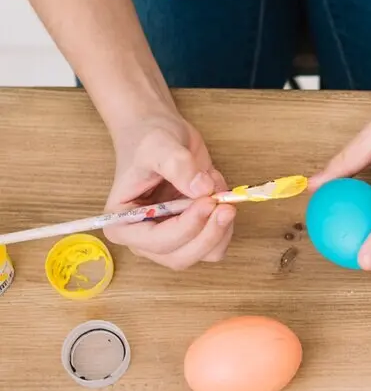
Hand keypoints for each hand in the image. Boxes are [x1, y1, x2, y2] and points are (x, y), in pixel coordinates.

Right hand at [103, 113, 234, 268]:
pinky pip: (219, 240)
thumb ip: (178, 166)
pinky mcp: (195, 231)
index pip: (156, 242)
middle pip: (181, 257)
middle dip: (208, 234)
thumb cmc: (147, 140)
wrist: (159, 133)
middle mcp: (145, 240)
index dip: (186, 227)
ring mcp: (172, 238)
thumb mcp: (158, 146)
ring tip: (219, 191)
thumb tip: (203, 189)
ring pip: (205, 253)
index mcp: (123, 225)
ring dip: (221, 227)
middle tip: (225, 204)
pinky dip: (227, 221)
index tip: (207, 202)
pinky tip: (219, 193)